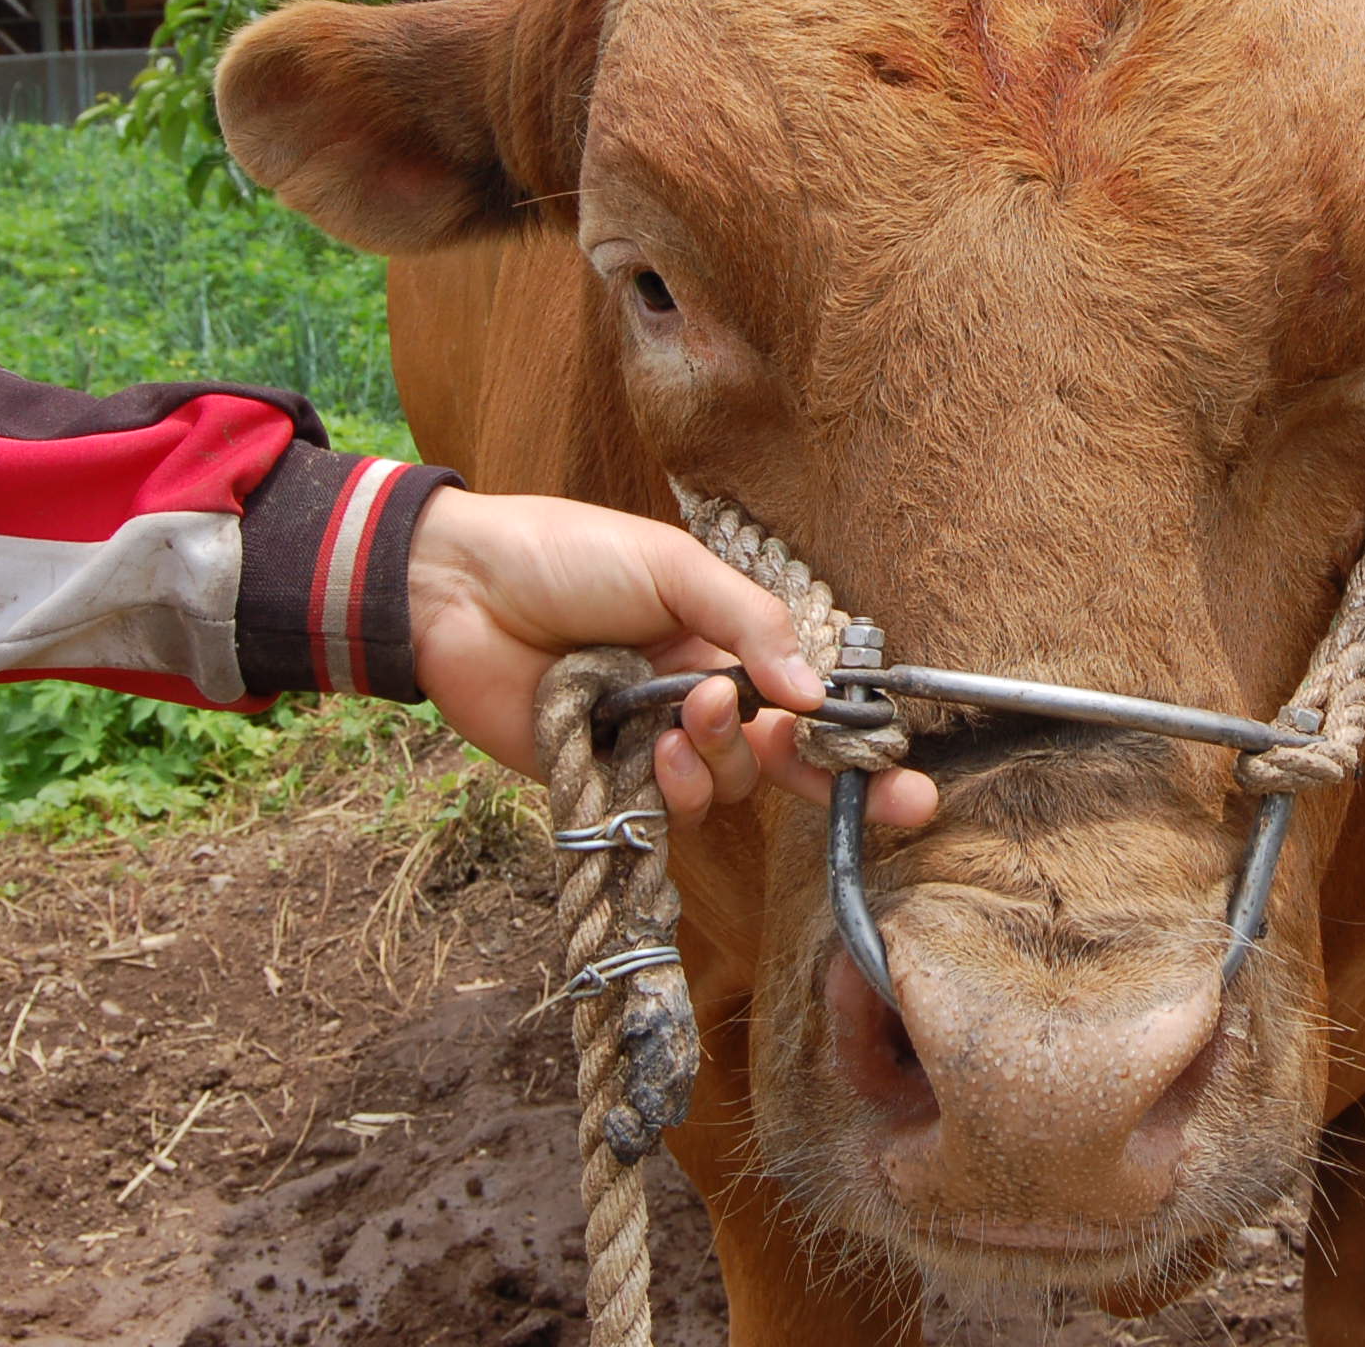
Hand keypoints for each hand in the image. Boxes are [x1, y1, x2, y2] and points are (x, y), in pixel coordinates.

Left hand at [405, 488, 936, 827]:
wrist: (456, 587)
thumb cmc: (565, 556)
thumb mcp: (672, 567)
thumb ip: (749, 622)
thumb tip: (815, 688)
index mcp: (721, 640)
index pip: (804, 699)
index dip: (856, 739)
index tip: (908, 777)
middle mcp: (694, 697)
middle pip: (780, 760)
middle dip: (827, 778)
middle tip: (869, 788)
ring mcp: (649, 743)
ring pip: (727, 786)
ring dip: (724, 760)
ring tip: (689, 719)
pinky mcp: (602, 780)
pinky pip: (664, 809)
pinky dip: (675, 788)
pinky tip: (653, 752)